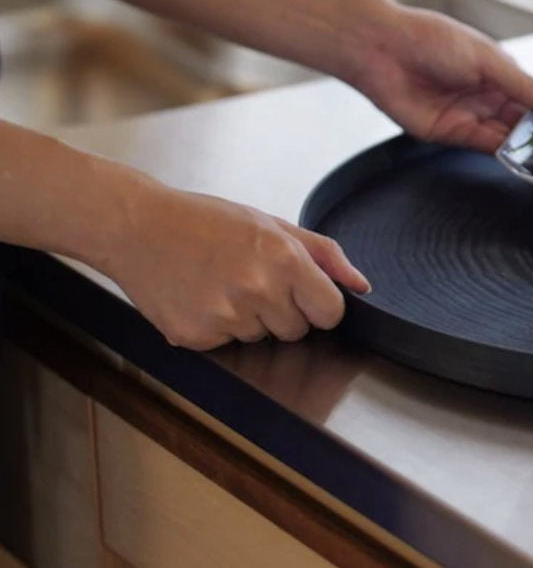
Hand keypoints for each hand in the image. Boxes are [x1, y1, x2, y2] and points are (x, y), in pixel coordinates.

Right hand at [99, 184, 370, 350]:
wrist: (136, 227)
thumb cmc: (205, 222)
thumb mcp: (272, 224)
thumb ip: (325, 255)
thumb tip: (361, 286)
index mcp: (283, 260)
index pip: (331, 313)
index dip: (319, 306)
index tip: (303, 295)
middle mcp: (257, 291)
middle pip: (297, 330)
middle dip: (283, 311)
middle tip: (249, 279)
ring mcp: (225, 317)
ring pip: (262, 339)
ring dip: (249, 319)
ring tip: (219, 283)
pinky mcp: (195, 336)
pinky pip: (227, 345)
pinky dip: (217, 328)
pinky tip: (199, 297)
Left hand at [349, 5, 532, 151]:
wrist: (381, 49)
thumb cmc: (430, 39)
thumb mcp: (487, 58)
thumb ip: (522, 84)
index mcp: (498, 72)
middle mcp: (487, 96)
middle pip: (523, 121)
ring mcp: (470, 116)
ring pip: (507, 137)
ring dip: (527, 147)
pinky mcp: (452, 134)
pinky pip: (485, 147)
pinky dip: (504, 154)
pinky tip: (523, 158)